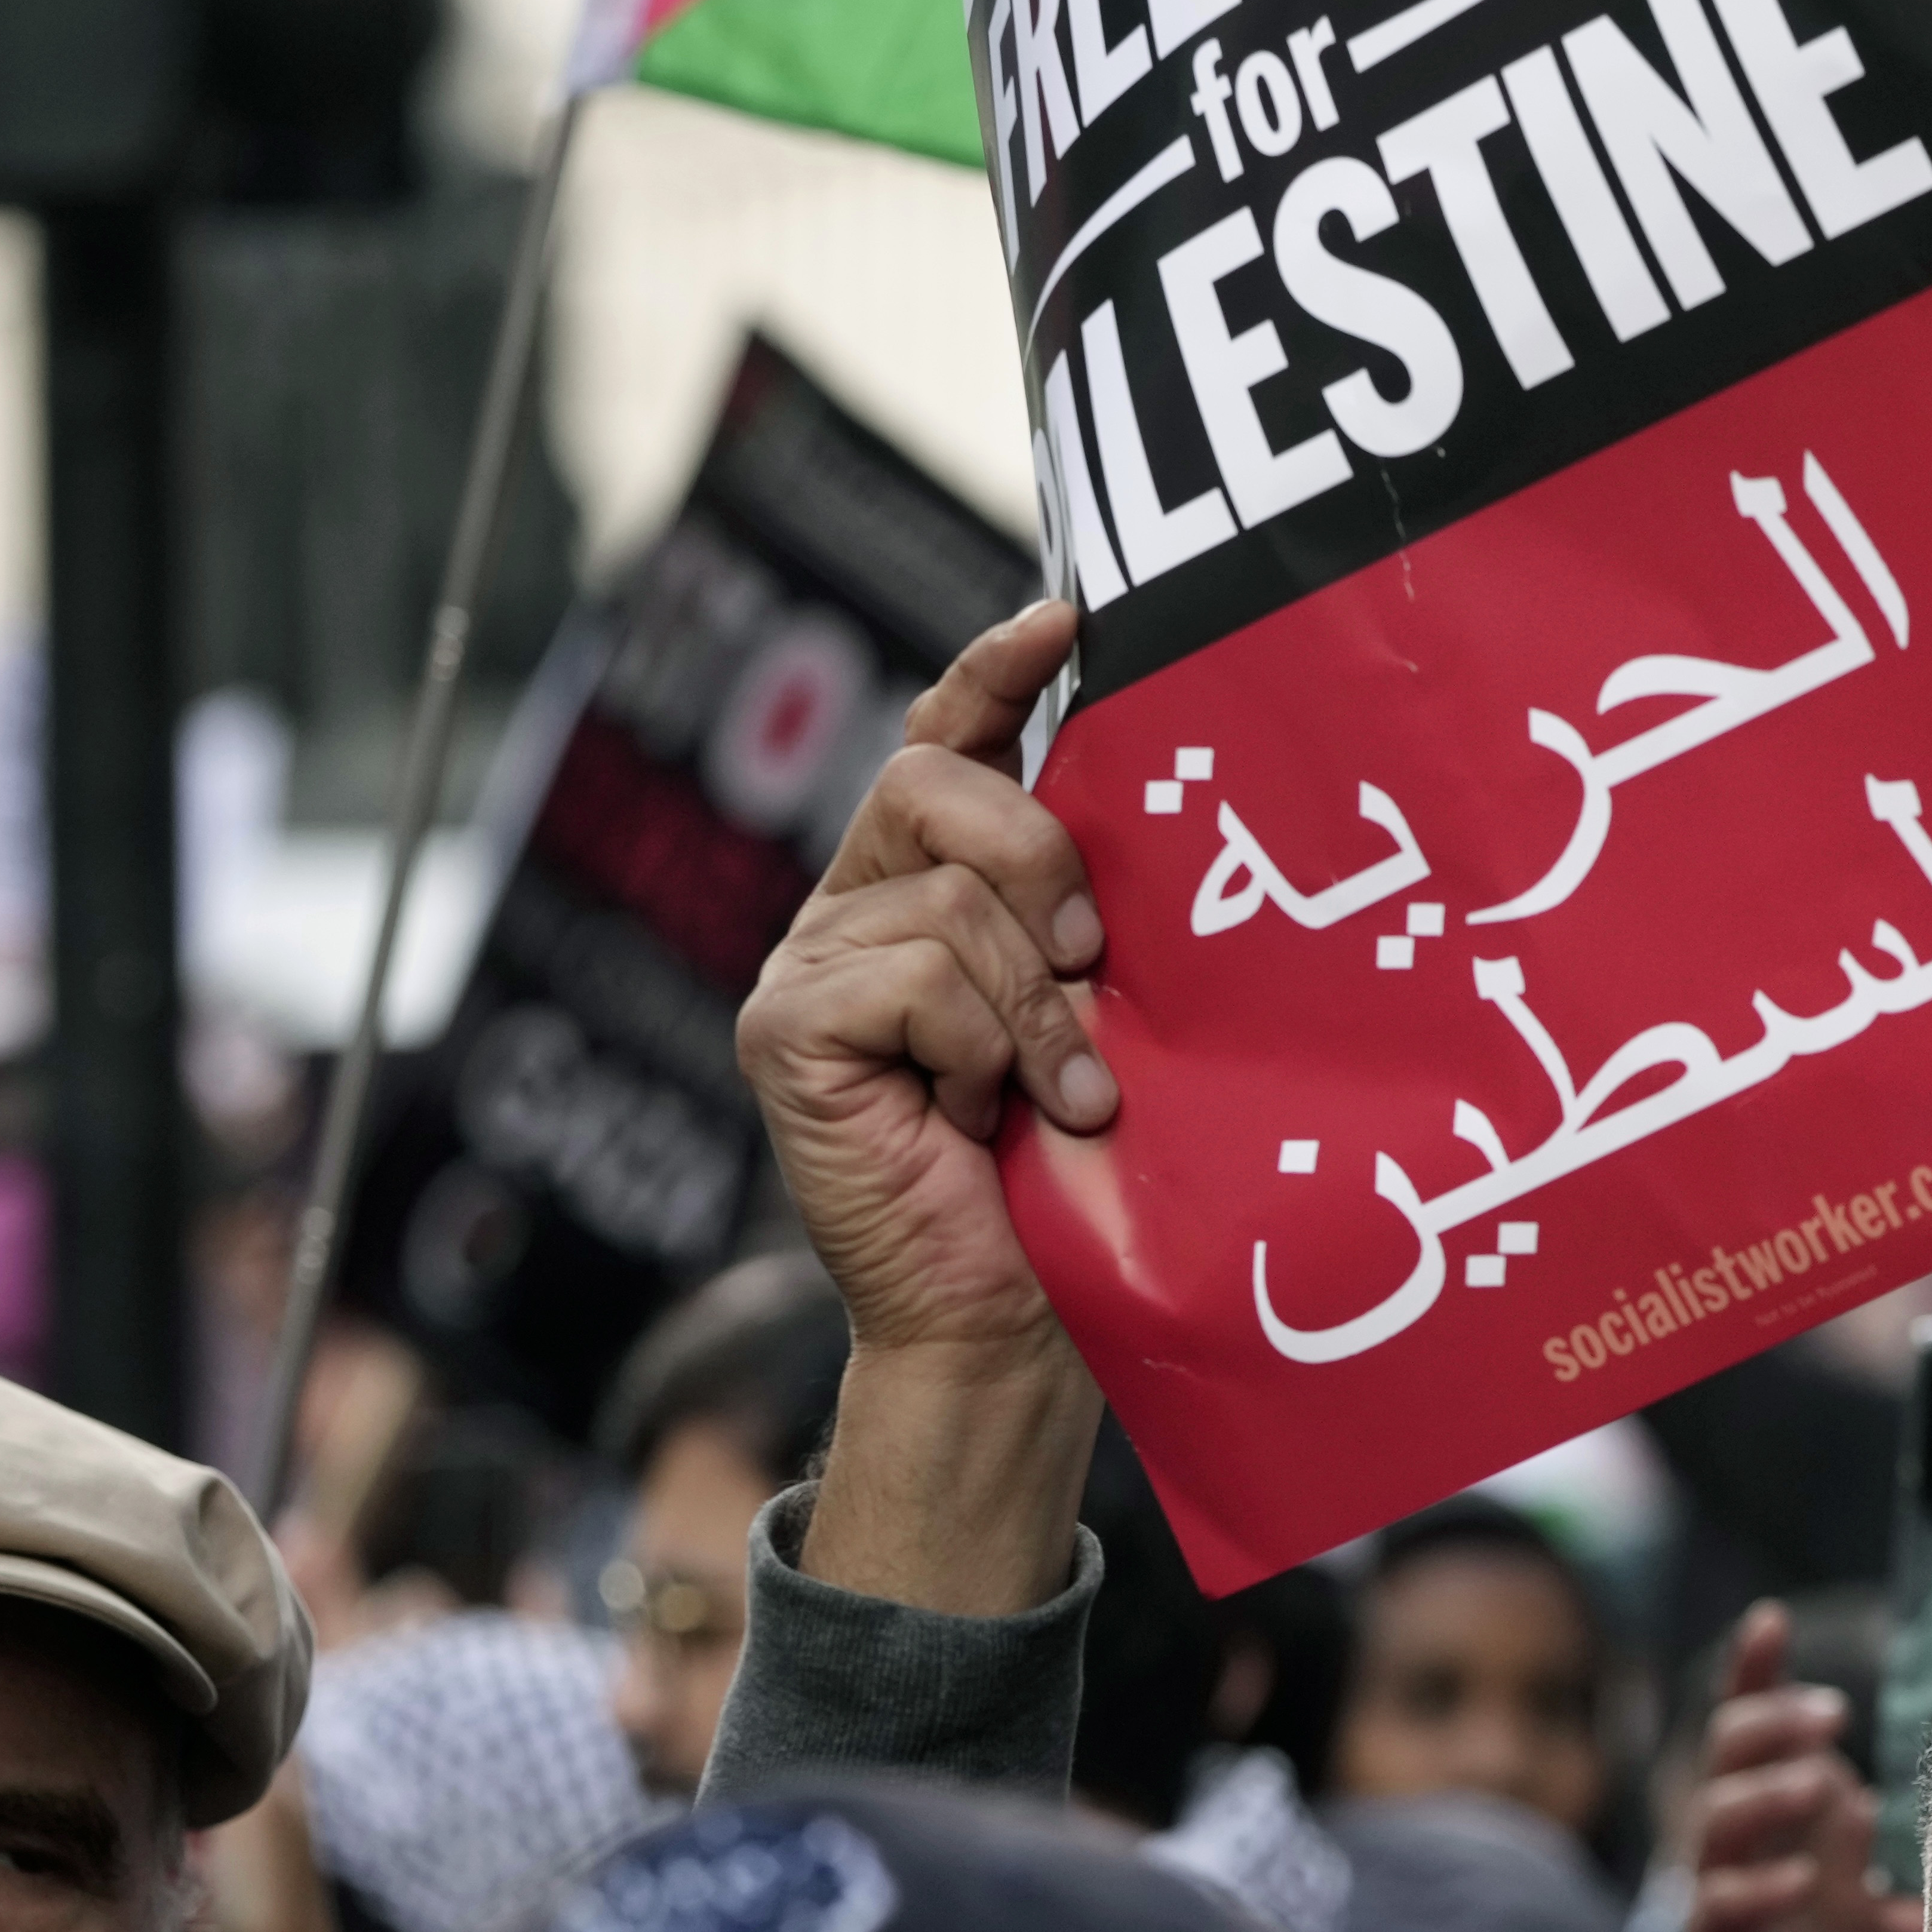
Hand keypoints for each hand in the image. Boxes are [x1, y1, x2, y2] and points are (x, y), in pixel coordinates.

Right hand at [733, 603, 1110, 1614]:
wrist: (1013, 1315)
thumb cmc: (1073, 1170)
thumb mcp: (1099, 1012)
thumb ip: (1087, 916)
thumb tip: (1145, 809)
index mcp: (927, 892)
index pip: (943, 744)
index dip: (992, 672)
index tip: (1067, 616)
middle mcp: (851, 913)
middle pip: (936, 789)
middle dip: (1040, 859)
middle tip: (1095, 966)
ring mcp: (808, 968)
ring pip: (943, 897)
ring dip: (1031, 1001)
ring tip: (1058, 1089)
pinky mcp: (786, 1029)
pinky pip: (909, 974)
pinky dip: (978, 1042)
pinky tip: (982, 1113)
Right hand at [1679, 1602, 1912, 1931]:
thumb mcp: (1873, 1876)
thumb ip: (1903, 1841)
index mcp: (1771, 1799)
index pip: (1750, 1719)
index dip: (1753, 1669)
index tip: (1772, 1619)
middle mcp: (1738, 1831)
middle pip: (1728, 1751)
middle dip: (1775, 1723)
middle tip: (1835, 1717)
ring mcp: (1720, 1882)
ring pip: (1718, 1818)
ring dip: (1767, 1793)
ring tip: (1820, 1785)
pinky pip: (1724, 1902)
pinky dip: (1762, 1885)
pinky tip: (1803, 1878)